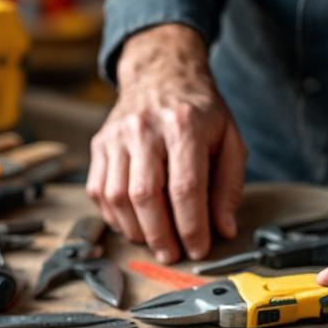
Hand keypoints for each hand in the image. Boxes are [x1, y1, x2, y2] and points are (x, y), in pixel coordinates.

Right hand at [87, 24, 245, 262]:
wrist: (161, 73)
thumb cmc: (198, 111)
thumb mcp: (229, 139)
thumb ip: (229, 185)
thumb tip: (224, 228)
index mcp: (184, 125)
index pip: (185, 188)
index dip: (191, 227)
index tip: (199, 249)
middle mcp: (145, 128)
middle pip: (145, 196)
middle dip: (160, 235)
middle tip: (173, 254)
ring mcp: (117, 136)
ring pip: (117, 197)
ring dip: (136, 230)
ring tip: (154, 241)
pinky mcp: (100, 144)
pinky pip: (98, 191)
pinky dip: (114, 217)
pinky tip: (133, 223)